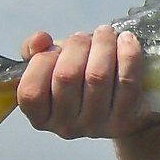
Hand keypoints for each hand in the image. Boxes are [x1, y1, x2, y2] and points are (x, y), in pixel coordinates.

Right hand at [17, 26, 159, 139]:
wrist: (117, 103)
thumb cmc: (76, 79)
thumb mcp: (50, 66)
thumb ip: (34, 51)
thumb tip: (40, 39)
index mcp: (41, 117)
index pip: (31, 92)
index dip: (41, 62)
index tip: (53, 48)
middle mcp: (66, 127)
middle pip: (67, 77)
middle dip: (76, 46)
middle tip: (84, 36)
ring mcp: (96, 126)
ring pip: (98, 76)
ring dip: (103, 45)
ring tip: (106, 33)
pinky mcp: (125, 120)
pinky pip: (127, 82)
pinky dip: (128, 55)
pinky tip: (127, 40)